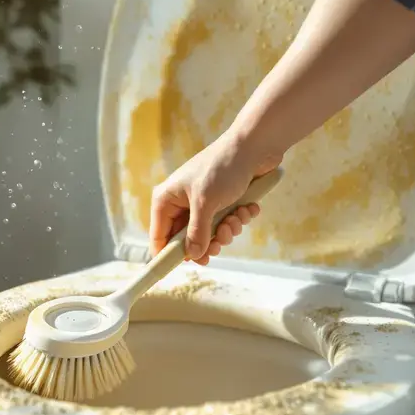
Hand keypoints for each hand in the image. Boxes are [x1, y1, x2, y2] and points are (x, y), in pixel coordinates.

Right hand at [148, 136, 280, 264]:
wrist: (255, 146)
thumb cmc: (223, 168)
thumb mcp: (206, 204)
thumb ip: (197, 233)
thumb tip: (193, 256)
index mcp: (167, 199)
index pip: (159, 236)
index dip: (168, 254)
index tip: (182, 268)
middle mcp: (182, 202)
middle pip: (187, 239)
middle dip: (207, 242)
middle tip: (219, 244)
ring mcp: (203, 202)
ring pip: (209, 233)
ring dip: (226, 231)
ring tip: (236, 218)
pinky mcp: (222, 201)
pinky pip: (226, 222)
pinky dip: (238, 219)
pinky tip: (247, 207)